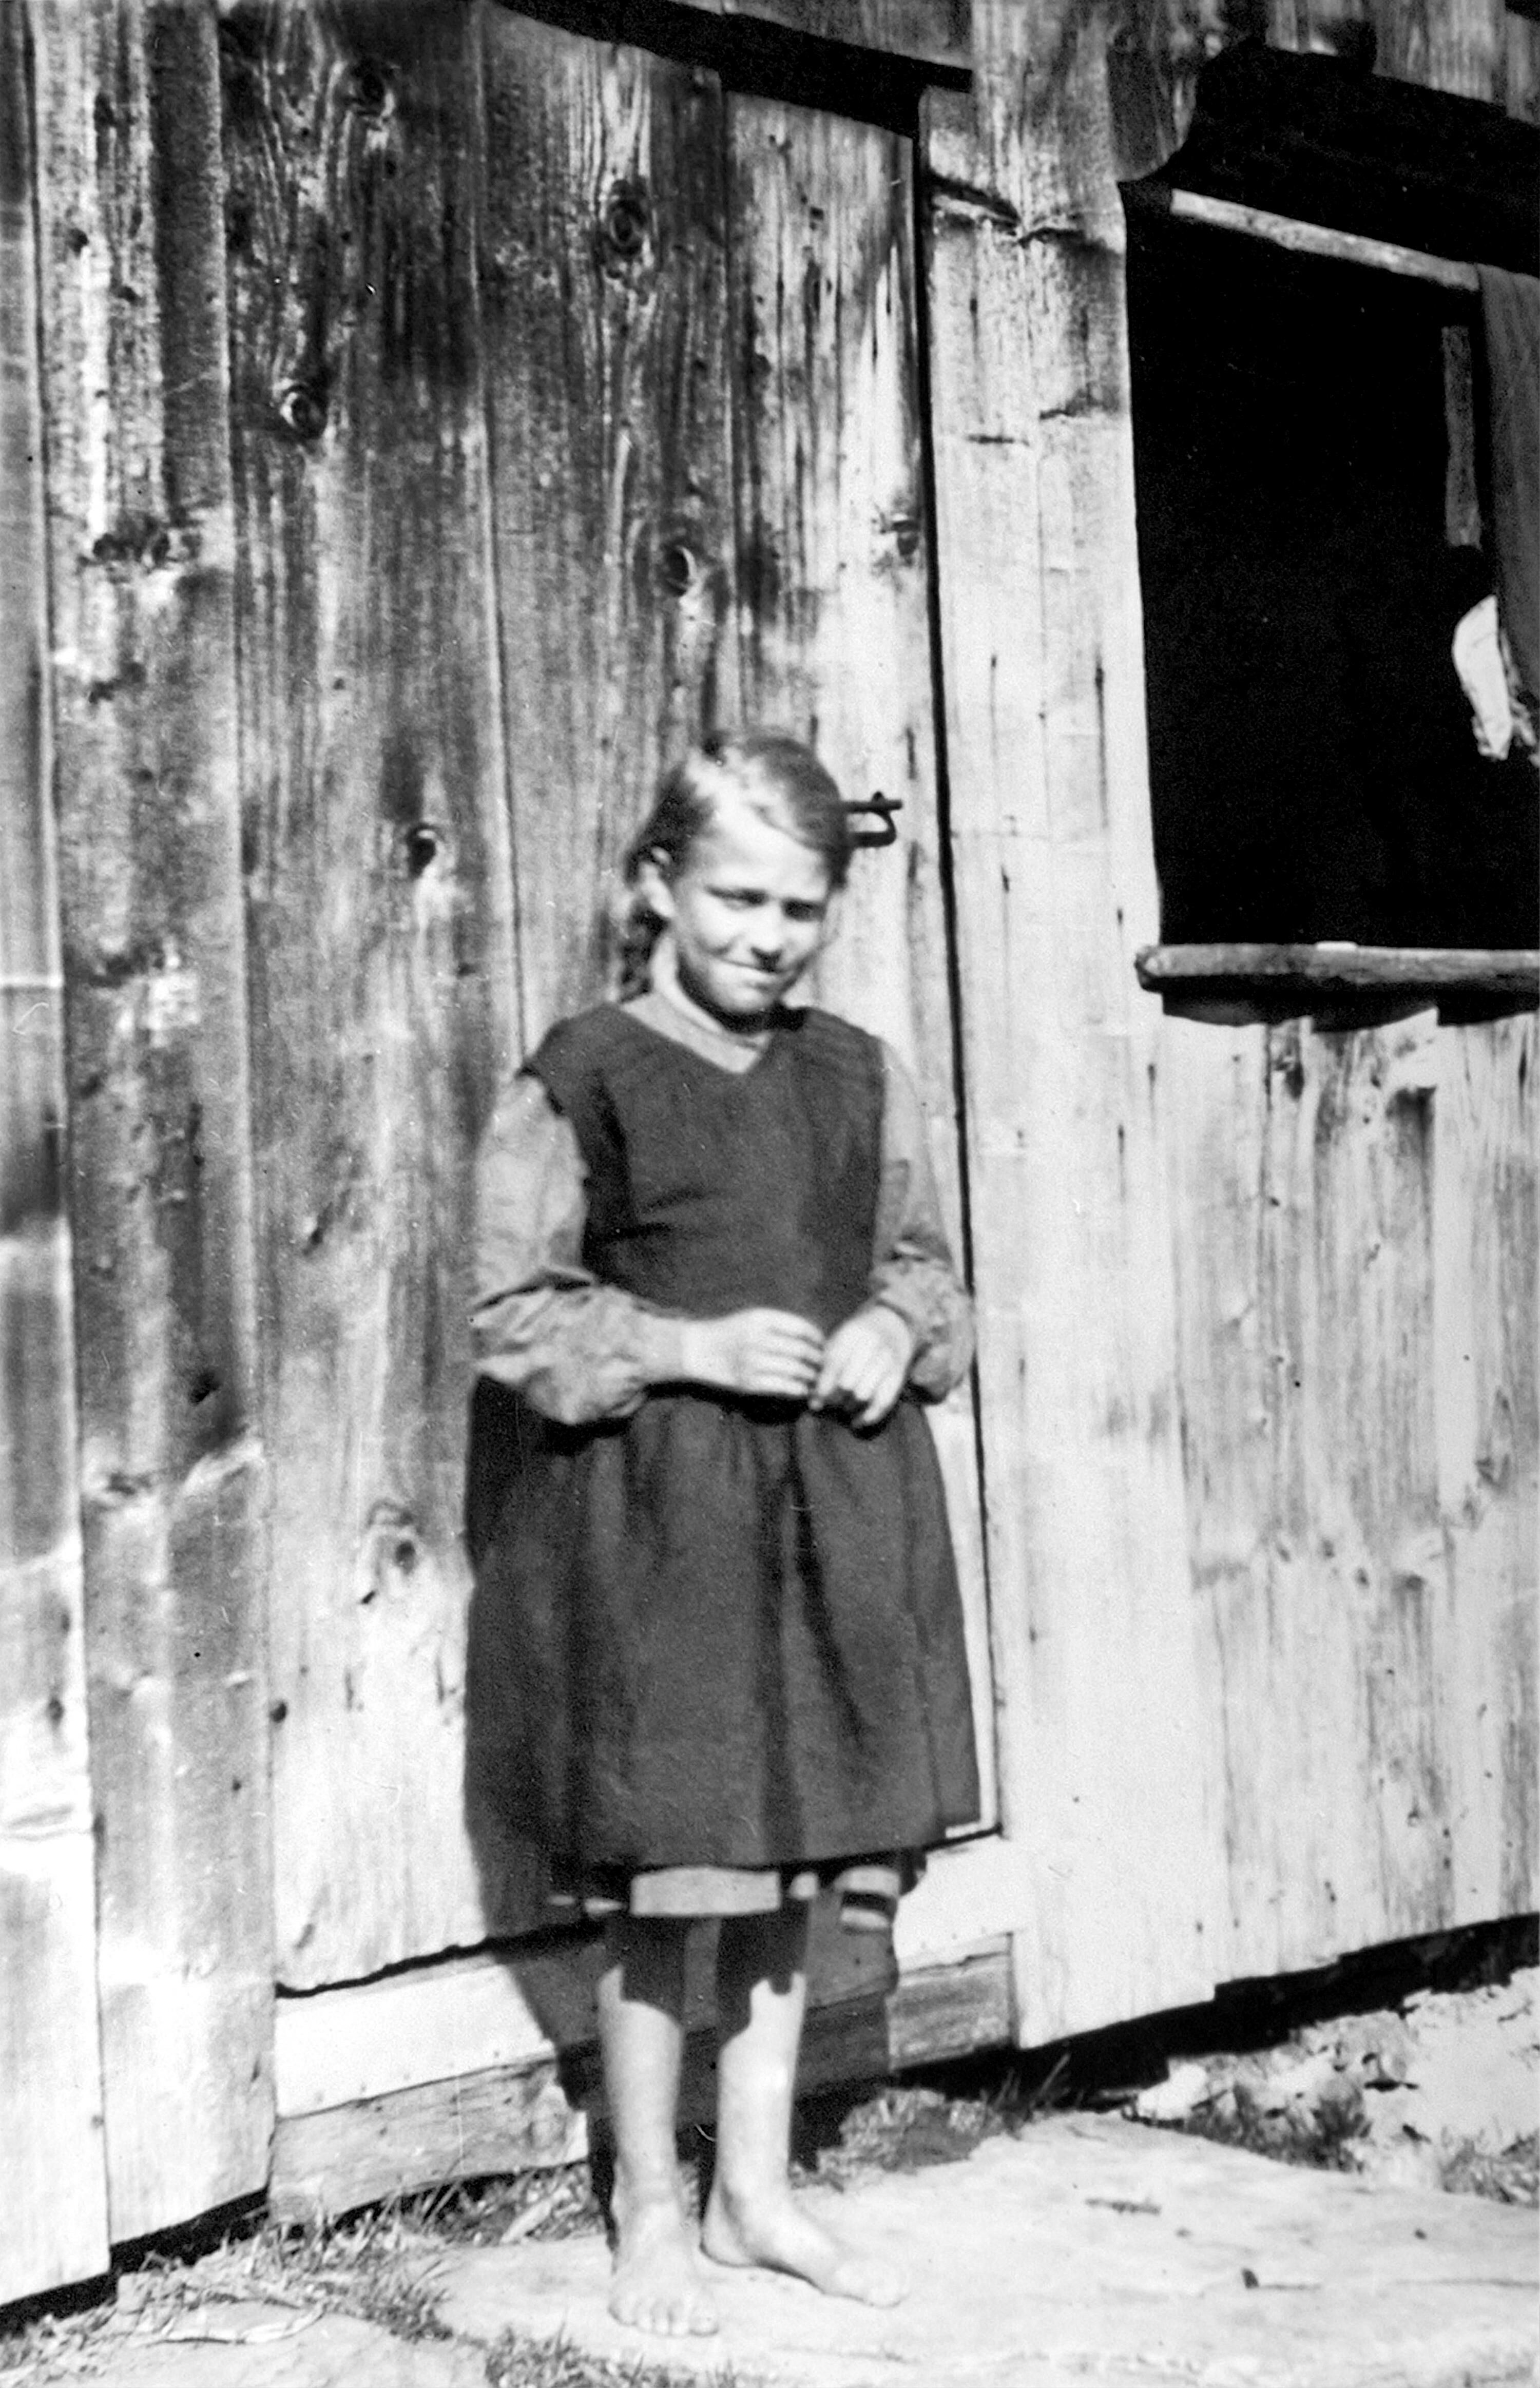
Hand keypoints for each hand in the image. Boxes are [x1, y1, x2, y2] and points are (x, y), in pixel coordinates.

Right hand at [678, 1309, 825, 1400]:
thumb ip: (780, 1325)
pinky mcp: (748, 1383)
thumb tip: (814, 1338)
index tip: (824, 1345)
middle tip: (825, 1365)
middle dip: (818, 1360)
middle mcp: (757, 1338)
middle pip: (801, 1350)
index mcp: (760, 1318)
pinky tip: (803, 1389)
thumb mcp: (752, 1318)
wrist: (697, 1350)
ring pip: (795, 1370)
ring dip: (811, 1376)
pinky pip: (783, 1387)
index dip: (818, 1338)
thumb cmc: (730, 1333)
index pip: (801, 1327)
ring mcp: (752, 1361)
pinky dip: (798, 1389)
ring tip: (817, 1378)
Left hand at [810, 1305, 913, 1429]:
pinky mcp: (899, 1374)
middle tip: (828, 1404)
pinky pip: (883, 1402)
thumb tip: (812, 1399)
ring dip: (849, 1407)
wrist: (892, 1324)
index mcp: (852, 1333)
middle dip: (835, 1399)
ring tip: (842, 1408)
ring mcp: (888, 1359)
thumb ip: (824, 1365)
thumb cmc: (855, 1338)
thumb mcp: (837, 1340)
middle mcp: (872, 1344)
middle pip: (848, 1383)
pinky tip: (856, 1422)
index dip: (822, 1388)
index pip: (834, 1365)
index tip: (814, 1403)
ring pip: (864, 1395)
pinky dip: (868, 1417)